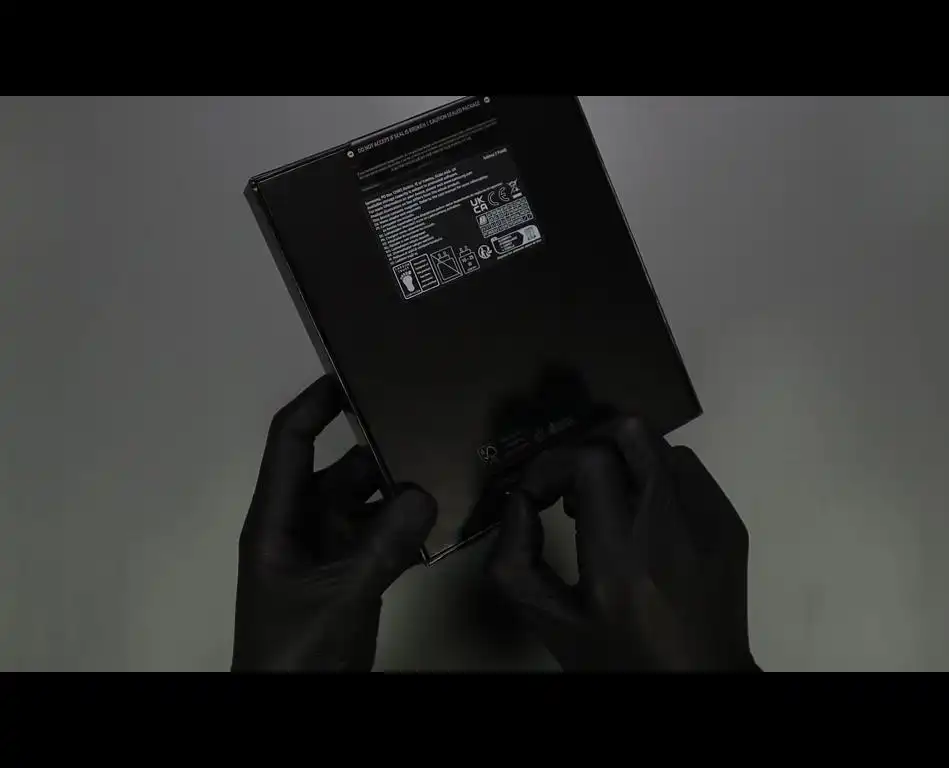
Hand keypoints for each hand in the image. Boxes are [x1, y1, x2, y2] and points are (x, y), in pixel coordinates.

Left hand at [231, 375, 436, 671]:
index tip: (350, 374)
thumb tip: (426, 492)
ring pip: (362, 505)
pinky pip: (378, 538)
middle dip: (376, 450)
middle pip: (337, 470)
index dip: (314, 404)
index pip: (289, 444)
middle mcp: (298, 528)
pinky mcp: (346, 578)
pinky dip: (404, 529)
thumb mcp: (339, 594)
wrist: (290, 709)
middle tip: (426, 423)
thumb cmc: (294, 650)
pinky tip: (442, 520)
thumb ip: (383, 545)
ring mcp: (323, 554)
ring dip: (397, 493)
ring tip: (446, 468)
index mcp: (275, 521)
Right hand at [489, 416, 757, 670]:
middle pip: (630, 432)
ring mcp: (709, 519)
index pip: (588, 461)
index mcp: (624, 554)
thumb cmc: (621, 659)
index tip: (536, 496)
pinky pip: (687, 472)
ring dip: (623, 462)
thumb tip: (520, 502)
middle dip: (588, 444)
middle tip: (569, 483)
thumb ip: (516, 561)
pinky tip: (645, 521)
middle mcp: (672, 524)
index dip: (550, 464)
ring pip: (660, 446)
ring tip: (605, 505)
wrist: (701, 684)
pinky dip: (656, 480)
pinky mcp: (729, 523)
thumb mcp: (552, 622)